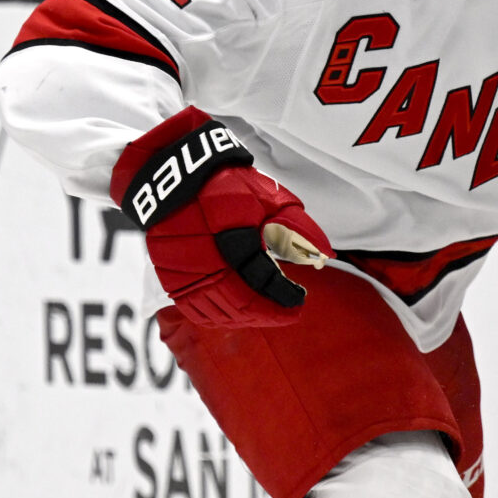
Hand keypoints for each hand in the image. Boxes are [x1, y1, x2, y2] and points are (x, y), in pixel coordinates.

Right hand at [112, 107, 331, 327]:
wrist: (176, 178)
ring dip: (247, 319)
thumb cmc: (226, 186)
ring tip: (265, 312)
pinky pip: (197, 312)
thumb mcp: (269, 199)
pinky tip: (235, 313)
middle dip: (270, 314)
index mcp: (235, 244)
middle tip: (288, 311)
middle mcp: (208, 266)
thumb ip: (298, 228)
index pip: (266, 285)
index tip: (300, 299)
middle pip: (243, 307)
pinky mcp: (171, 279)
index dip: (286, 297)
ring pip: (221, 314)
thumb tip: (325, 254)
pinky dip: (219, 318)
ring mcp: (186, 276)